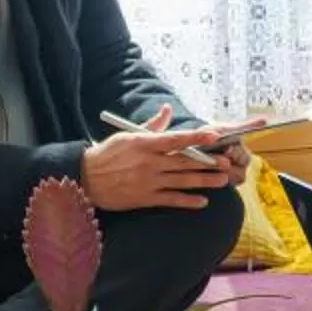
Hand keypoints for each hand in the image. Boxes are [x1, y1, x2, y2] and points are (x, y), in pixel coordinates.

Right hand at [81, 108, 239, 211]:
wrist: (84, 179)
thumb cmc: (108, 153)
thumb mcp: (127, 135)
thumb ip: (152, 125)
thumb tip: (168, 109)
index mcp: (145, 144)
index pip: (175, 139)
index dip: (196, 138)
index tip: (214, 137)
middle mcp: (149, 163)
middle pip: (184, 161)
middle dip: (208, 162)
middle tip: (227, 162)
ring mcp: (148, 182)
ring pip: (182, 181)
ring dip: (204, 181)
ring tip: (222, 180)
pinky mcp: (144, 198)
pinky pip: (170, 200)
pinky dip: (187, 201)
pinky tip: (202, 201)